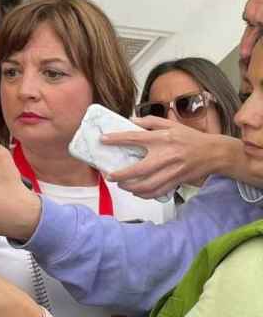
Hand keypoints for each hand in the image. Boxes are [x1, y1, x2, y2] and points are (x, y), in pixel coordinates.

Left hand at [104, 116, 245, 197]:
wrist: (214, 153)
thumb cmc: (190, 138)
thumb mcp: (171, 124)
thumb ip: (150, 122)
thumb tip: (131, 121)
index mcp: (162, 139)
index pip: (134, 138)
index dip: (117, 139)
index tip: (103, 140)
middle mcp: (166, 156)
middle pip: (138, 169)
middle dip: (121, 175)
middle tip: (109, 175)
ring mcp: (172, 171)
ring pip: (147, 185)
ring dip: (130, 188)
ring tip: (121, 185)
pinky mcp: (177, 181)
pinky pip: (157, 192)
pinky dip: (145, 195)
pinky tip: (136, 193)